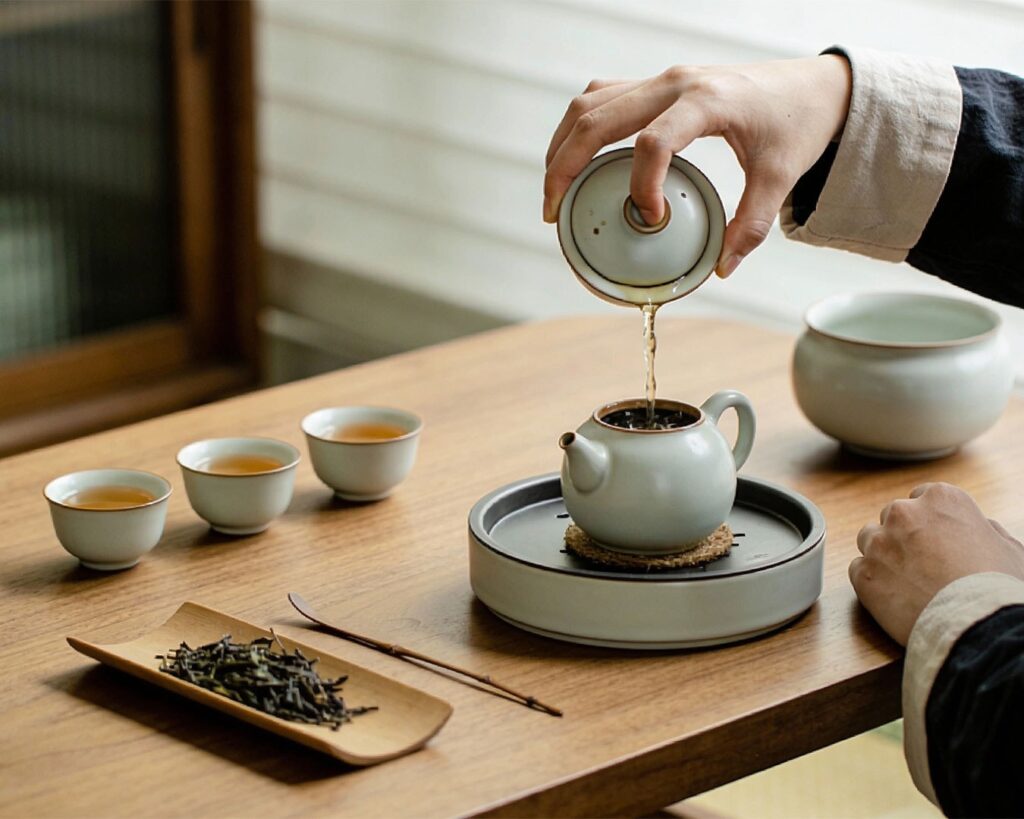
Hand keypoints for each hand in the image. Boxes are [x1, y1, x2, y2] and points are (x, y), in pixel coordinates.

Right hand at [543, 55, 851, 276]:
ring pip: (589, 103)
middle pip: (596, 118)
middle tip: (552, 211)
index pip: (652, 143)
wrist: (812, 86)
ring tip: (554, 189)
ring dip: (563, 144)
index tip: (652, 219)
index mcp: (705, 102)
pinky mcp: (657, 85)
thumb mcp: (780, 177)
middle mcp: (674, 83)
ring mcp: (661, 80)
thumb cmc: (796, 124)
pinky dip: (581, 129)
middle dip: (564, 166)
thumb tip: (722, 268)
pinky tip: (578, 161)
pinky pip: (602, 98)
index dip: (642, 187)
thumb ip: (751, 225)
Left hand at [850, 483, 1023, 645]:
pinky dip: (871, 581)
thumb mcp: (1009, 549)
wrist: (976, 626)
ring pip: (869, 540)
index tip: (936, 540)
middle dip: (904, 536)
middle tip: (923, 564)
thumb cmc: (997, 587)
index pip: (922, 498)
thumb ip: (986, 530)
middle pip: (893, 517)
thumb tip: (981, 528)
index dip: (930, 522)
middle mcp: (903, 513)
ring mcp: (878, 543)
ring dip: (883, 555)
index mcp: (941, 499)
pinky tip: (893, 597)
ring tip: (907, 582)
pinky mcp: (863, 573)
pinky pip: (858, 570)